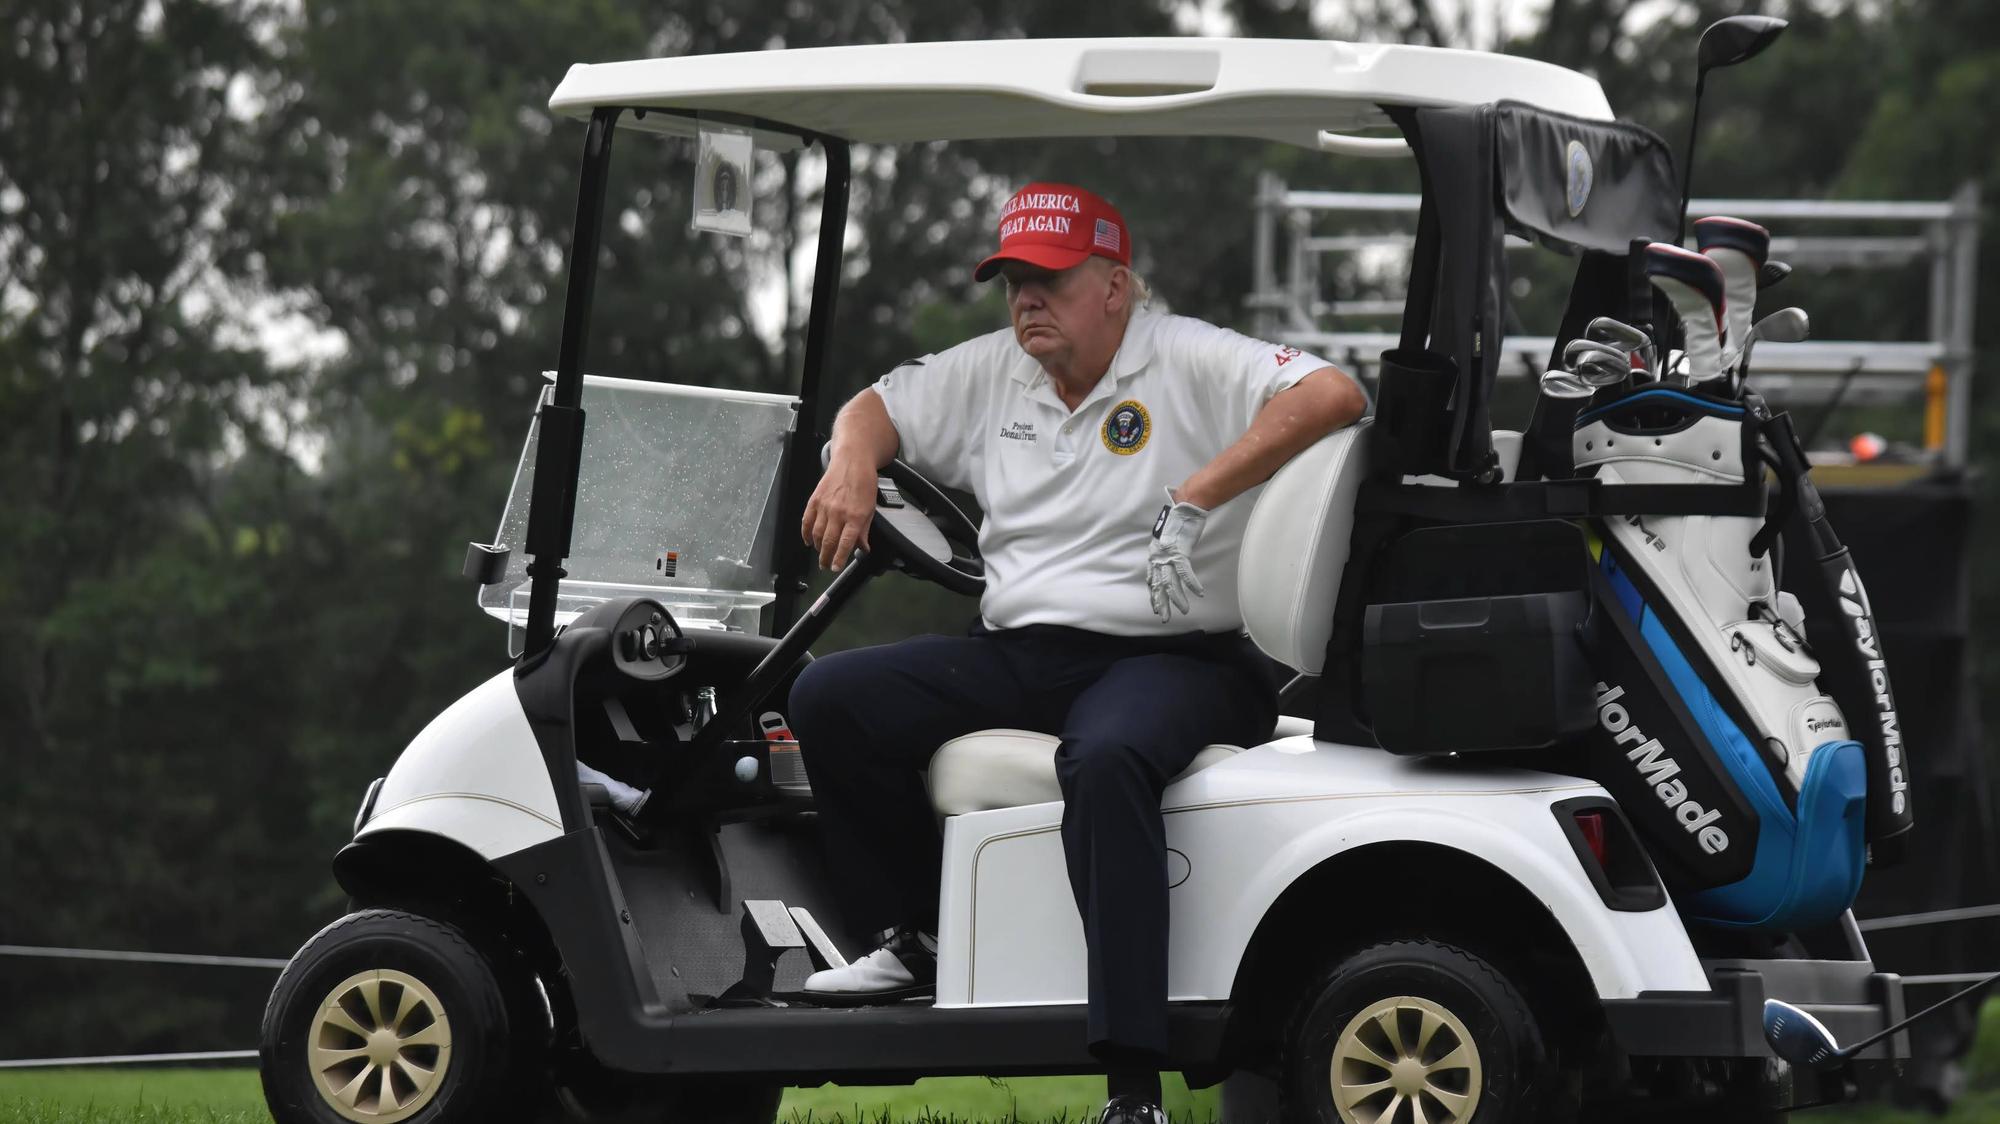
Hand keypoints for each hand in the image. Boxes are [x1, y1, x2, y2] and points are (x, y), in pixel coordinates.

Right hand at [802, 454, 878, 570]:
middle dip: (826, 558)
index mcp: (855, 516)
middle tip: (826, 565)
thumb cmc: (864, 483)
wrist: (852, 461)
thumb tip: (863, 548)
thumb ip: (864, 531)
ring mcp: (825, 506)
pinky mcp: (815, 500)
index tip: (836, 567)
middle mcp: (839, 512)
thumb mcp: (870, 509)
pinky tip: (808, 541)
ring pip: (817, 534)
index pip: (845, 543)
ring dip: (818, 548)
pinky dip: (806, 533)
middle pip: (829, 542)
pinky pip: (807, 521)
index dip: (839, 558)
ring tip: (821, 555)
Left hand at [1147, 486, 1208, 621]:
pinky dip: (1192, 584)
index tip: (1156, 606)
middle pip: (1158, 585)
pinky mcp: (1180, 552)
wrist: (1185, 507)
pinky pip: (1185, 573)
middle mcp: (1158, 556)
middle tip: (1164, 618)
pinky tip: (1199, 593)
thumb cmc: (1179, 521)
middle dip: (1162, 603)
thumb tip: (1170, 559)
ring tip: (1184, 611)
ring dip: (1178, 599)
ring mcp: (1168, 555)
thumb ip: (1167, 551)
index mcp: (1154, 554)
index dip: (1154, 594)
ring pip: (1171, 583)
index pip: (1152, 579)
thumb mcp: (1168, 539)